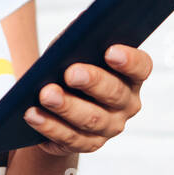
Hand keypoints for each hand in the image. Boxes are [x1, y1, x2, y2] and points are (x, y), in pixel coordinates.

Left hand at [23, 44, 152, 155]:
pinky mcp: (87, 144)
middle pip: (115, 94)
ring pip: (91, 119)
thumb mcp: (73, 48)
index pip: (141, 67)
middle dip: (92, 82)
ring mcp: (109, 127)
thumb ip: (79, 38)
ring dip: (67, 107)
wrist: (55, 100)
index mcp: (130, 76)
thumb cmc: (68, 65)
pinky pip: (69, 138)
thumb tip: (76, 30)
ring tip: (46, 94)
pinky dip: (49, 126)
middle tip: (71, 73)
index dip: (129, 60)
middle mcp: (126, 104)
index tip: (110, 51)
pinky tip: (33, 114)